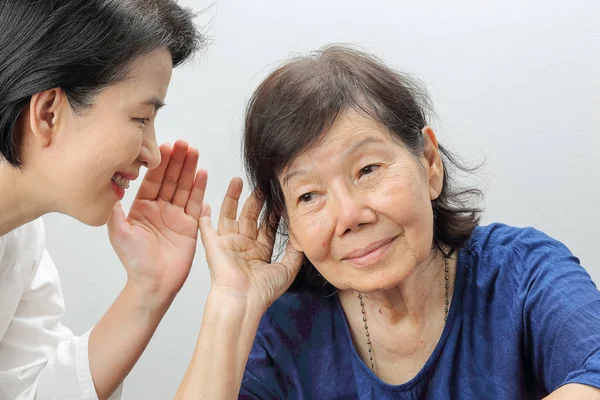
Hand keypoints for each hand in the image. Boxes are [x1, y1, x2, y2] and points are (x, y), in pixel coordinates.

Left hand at [108, 140, 207, 305]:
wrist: (153, 283)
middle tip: (182, 143)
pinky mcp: (190, 224)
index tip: (164, 146)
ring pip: (184, 186)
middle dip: (176, 160)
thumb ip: (115, 210)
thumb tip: (112, 186)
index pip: (152, 179)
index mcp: (142, 207)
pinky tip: (202, 172)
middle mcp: (160, 208)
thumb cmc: (134, 261)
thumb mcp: (118, 232)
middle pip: (170, 178)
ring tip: (194, 151)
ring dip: (189, 168)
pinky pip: (195, 202)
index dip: (158, 163)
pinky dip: (199, 187)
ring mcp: (176, 215)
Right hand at [199, 177, 302, 310]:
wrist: (243, 300)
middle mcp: (244, 246)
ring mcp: (229, 244)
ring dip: (232, 198)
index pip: (267, 226)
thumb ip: (295, 252)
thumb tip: (301, 236)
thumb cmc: (263, 291)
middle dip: (256, 200)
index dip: (273, 212)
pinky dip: (204, 216)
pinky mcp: (214, 245)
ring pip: (230, 215)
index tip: (279, 196)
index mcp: (260, 252)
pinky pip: (207, 228)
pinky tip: (204, 202)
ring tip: (237, 181)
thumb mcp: (287, 269)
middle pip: (250, 216)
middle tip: (262, 184)